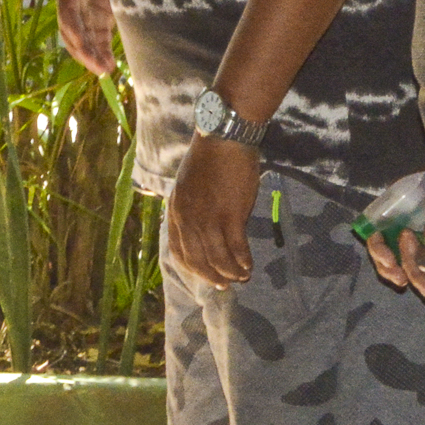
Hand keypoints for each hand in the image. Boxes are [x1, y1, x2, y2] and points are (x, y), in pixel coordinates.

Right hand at [57, 0, 114, 74]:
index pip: (67, 12)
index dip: (73, 30)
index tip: (83, 46)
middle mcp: (74, 0)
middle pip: (72, 31)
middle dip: (84, 52)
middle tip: (100, 68)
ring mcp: (87, 9)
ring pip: (83, 39)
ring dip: (92, 56)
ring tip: (107, 70)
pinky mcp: (100, 15)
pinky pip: (97, 38)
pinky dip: (102, 51)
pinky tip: (110, 65)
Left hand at [165, 132, 260, 287]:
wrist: (223, 138)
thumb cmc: (209, 159)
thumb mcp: (188, 186)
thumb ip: (192, 210)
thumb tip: (204, 233)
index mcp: (175, 211)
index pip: (178, 251)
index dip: (193, 268)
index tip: (206, 276)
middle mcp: (187, 218)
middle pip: (196, 259)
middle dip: (211, 277)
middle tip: (225, 286)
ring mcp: (208, 218)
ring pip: (217, 258)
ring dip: (230, 273)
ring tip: (242, 277)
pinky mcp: (230, 214)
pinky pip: (236, 248)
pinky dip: (243, 261)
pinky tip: (249, 265)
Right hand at [367, 179, 424, 300]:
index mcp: (396, 208)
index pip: (375, 230)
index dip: (378, 248)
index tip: (391, 262)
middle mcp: (401, 224)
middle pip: (387, 252)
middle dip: (396, 270)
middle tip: (407, 282)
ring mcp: (417, 238)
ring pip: (404, 263)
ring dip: (413, 279)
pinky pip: (423, 266)